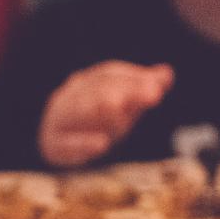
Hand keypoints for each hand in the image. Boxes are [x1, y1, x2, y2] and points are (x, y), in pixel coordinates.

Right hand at [38, 62, 174, 166]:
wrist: (52, 138)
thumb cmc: (95, 118)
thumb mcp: (121, 103)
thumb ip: (143, 88)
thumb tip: (167, 73)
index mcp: (87, 83)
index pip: (109, 74)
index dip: (134, 78)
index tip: (158, 85)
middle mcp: (71, 96)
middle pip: (97, 90)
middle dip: (124, 91)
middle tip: (152, 94)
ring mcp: (59, 119)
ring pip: (77, 111)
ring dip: (101, 109)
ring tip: (121, 107)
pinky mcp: (53, 145)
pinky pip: (65, 143)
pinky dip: (82, 143)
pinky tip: (101, 145)